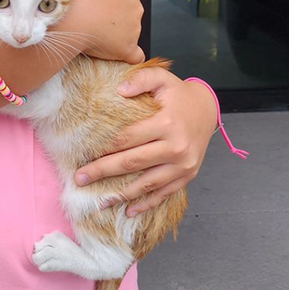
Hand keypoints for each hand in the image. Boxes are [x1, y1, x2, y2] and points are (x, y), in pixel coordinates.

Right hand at [57, 0, 143, 64]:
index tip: (97, 9)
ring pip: (129, 33)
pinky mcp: (127, 47)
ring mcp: (134, 27)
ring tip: (93, 36)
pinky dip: (129, 56)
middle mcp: (135, 5)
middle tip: (93, 22)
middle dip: (114, 19)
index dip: (109, 4)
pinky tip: (120, 57)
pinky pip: (135, 55)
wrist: (70, 15)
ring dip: (116, 36)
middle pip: (128, 14)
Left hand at [74, 68, 217, 213]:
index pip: (128, 139)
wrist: (208, 110)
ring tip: (99, 202)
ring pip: (147, 184)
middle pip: (133, 163)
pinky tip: (129, 211)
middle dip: (103, 172)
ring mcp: (183, 165)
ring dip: (122, 195)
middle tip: (80, 179)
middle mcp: (176, 147)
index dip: (105, 148)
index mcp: (166, 123)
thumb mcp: (162, 78)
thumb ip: (140, 79)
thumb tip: (119, 90)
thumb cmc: (179, 94)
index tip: (84, 155)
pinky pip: (164, 193)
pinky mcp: (187, 175)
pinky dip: (146, 204)